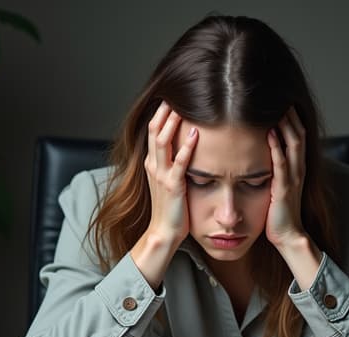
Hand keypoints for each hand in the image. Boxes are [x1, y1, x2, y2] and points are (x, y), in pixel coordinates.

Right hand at [131, 102, 197, 289]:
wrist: (164, 232)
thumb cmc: (171, 208)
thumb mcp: (169, 180)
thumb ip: (173, 162)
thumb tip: (186, 144)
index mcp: (152, 162)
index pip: (154, 130)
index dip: (162, 112)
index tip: (174, 96)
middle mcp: (153, 165)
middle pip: (155, 130)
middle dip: (166, 110)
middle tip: (178, 92)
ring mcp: (161, 175)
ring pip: (163, 142)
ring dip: (173, 122)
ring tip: (184, 105)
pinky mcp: (172, 186)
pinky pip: (179, 163)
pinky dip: (187, 147)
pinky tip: (196, 134)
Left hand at [265, 107, 307, 248]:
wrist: (288, 236)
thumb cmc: (279, 213)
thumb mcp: (278, 186)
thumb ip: (274, 170)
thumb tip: (264, 155)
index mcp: (297, 167)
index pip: (297, 135)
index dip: (292, 117)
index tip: (281, 100)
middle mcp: (298, 169)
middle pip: (298, 133)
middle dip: (291, 114)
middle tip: (281, 94)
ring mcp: (293, 178)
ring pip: (294, 144)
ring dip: (286, 124)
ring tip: (278, 105)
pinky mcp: (285, 188)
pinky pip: (282, 163)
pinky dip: (277, 146)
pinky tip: (271, 132)